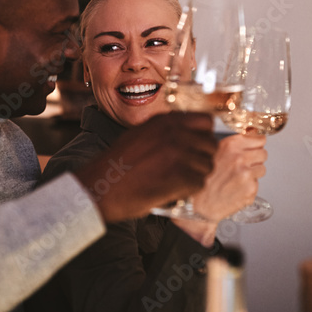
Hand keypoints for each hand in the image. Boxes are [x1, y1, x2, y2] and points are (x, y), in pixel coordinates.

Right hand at [73, 112, 216, 222]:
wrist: (100, 186)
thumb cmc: (117, 165)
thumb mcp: (140, 135)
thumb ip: (165, 132)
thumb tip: (189, 135)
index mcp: (165, 121)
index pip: (206, 121)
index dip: (204, 137)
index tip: (196, 148)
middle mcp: (174, 133)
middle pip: (210, 145)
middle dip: (202, 159)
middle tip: (186, 170)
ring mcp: (178, 153)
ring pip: (206, 166)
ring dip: (195, 176)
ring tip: (175, 181)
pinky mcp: (179, 175)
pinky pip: (199, 183)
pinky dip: (188, 191)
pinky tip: (172, 191)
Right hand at [173, 133, 266, 244]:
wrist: (197, 205)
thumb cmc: (202, 179)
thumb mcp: (213, 152)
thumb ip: (234, 143)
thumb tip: (252, 132)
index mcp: (231, 145)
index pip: (259, 139)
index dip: (256, 144)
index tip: (253, 147)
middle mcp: (240, 158)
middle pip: (263, 153)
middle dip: (255, 159)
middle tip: (243, 165)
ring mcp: (247, 175)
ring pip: (262, 169)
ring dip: (253, 173)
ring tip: (236, 178)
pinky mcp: (250, 190)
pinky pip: (256, 185)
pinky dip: (248, 187)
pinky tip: (235, 188)